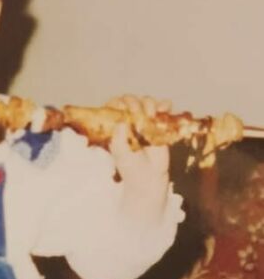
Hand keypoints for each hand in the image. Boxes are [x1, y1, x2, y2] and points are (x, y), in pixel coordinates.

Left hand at [107, 95, 169, 218]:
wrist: (149, 179)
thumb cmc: (131, 168)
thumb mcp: (120, 154)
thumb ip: (119, 139)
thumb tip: (122, 122)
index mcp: (116, 126)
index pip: (113, 106)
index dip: (117, 103)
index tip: (122, 108)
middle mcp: (130, 121)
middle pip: (130, 100)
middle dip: (133, 102)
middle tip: (137, 112)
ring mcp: (146, 121)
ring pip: (146, 101)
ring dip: (149, 104)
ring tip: (151, 115)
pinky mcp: (160, 124)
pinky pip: (164, 107)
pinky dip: (165, 105)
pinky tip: (164, 110)